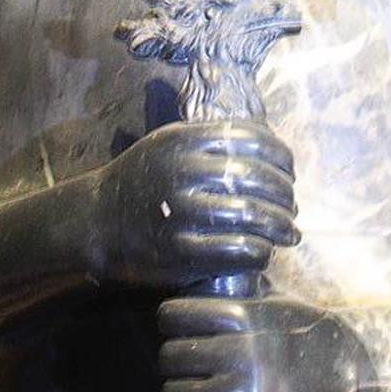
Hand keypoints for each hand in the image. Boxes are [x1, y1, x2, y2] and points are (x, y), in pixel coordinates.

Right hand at [91, 120, 297, 288]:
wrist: (98, 219)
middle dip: (285, 195)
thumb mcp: (171, 142)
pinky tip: (263, 252)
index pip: (252, 140)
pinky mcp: (181, 250)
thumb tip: (272, 145)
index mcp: (185, 140)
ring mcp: (182, 212)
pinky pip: (238, 250)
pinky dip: (260, 251)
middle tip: (292, 206)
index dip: (280, 157)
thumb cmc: (145, 179)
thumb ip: (213, 139)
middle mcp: (183, 172)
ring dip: (280, 226)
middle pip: (257, 179)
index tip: (288, 171)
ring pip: (253, 216)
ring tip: (289, 232)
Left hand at [158, 296, 377, 391]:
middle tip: (188, 363)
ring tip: (194, 390)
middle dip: (176, 358)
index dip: (173, 319)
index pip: (174, 314)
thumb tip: (202, 282)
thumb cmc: (311, 338)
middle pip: (170, 355)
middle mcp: (239, 353)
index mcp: (243, 316)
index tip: (180, 326)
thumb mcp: (276, 305)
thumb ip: (238, 298)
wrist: (354, 380)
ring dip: (180, 391)